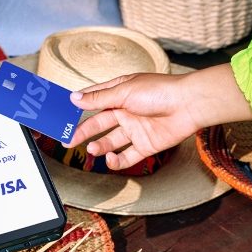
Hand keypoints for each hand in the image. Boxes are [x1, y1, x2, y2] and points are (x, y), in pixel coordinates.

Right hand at [68, 72, 199, 169]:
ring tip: (92, 149)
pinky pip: (127, 156)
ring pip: (111, 141)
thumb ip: (99, 99)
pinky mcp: (145, 145)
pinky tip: (111, 158)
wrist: (188, 105)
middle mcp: (125, 112)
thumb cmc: (159, 91)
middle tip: (68, 140)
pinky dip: (116, 161)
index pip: (94, 100)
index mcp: (119, 94)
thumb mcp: (124, 92)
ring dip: (99, 146)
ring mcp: (135, 129)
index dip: (79, 107)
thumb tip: (74, 98)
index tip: (62, 115)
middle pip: (99, 124)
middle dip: (83, 132)